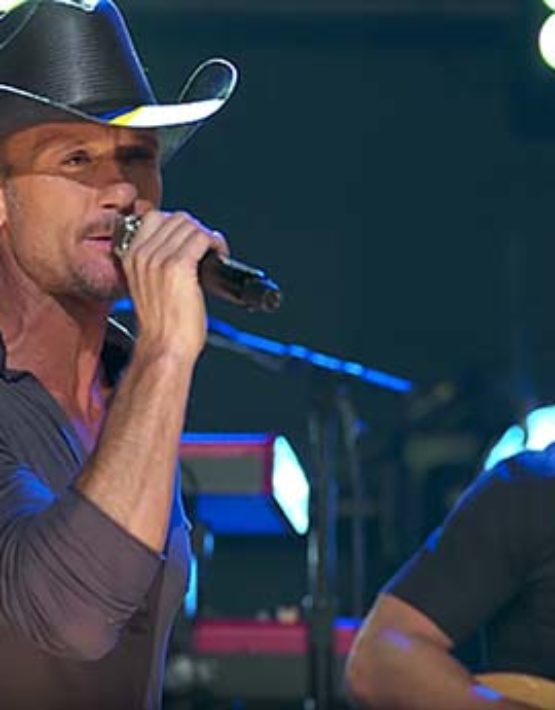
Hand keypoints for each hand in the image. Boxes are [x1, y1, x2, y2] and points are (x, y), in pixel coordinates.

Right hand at [118, 210, 228, 360]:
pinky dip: (215, 242)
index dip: (178, 225)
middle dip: (196, 229)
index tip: (190, 238)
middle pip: (175, 219)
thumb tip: (181, 247)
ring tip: (215, 251)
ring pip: (190, 226)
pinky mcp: (179, 267)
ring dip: (207, 235)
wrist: (164, 347)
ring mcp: (159, 259)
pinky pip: (202, 238)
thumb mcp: (147, 287)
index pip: (154, 218)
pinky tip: (220, 253)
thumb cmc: (161, 326)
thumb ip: (155, 264)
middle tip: (207, 246)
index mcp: (131, 256)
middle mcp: (142, 255)